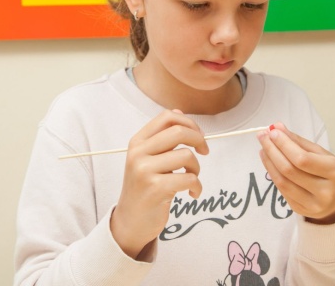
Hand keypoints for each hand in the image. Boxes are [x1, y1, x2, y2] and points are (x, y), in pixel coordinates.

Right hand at [110, 109, 208, 258]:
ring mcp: (144, 170)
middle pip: (179, 132)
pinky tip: (193, 193)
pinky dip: (197, 187)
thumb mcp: (147, 158)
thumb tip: (180, 113)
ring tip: (192, 178)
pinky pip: (189, 179)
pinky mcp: (155, 189)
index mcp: (137, 141)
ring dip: (197, 168)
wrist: (130, 221)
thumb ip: (161, 137)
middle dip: (199, 140)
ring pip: (186, 156)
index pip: (167, 117)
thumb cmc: (144, 187)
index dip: (189, 123)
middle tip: (204, 152)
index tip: (198, 136)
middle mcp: (138, 153)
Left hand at [257, 123, 334, 224]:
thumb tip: (277, 128)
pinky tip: (269, 162)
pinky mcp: (301, 210)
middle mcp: (324, 191)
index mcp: (334, 172)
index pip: (302, 158)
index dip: (284, 145)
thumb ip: (299, 141)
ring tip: (263, 148)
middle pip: (289, 170)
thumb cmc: (331, 173)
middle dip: (272, 150)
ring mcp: (312, 204)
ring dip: (269, 162)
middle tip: (263, 136)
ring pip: (282, 181)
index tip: (272, 132)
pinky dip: (273, 174)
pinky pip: (282, 190)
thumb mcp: (322, 154)